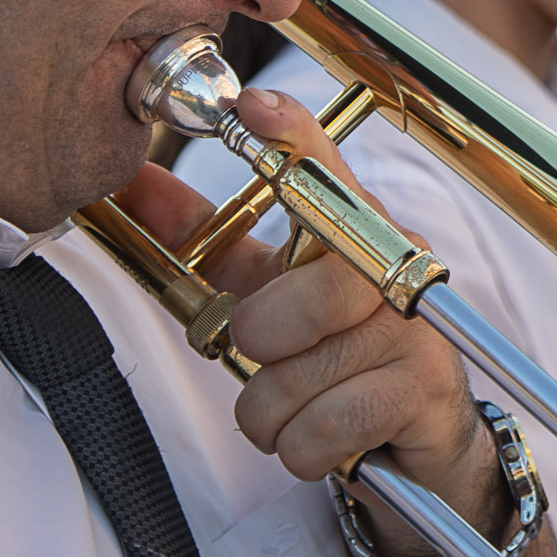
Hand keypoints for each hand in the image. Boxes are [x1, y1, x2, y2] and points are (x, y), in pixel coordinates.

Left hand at [114, 89, 501, 556]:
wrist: (414, 439)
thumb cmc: (330, 354)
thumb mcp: (263, 293)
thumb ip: (201, 243)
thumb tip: (129, 187)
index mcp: (351, 229)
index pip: (325, 168)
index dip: (291, 136)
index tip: (251, 109)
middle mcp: (396, 264)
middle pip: (309, 294)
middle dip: (261, 341)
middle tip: (267, 355)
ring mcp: (416, 326)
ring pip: (298, 379)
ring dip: (273, 414)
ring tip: (298, 408)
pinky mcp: (426, 388)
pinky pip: (322, 429)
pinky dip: (302, 448)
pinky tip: (325, 438)